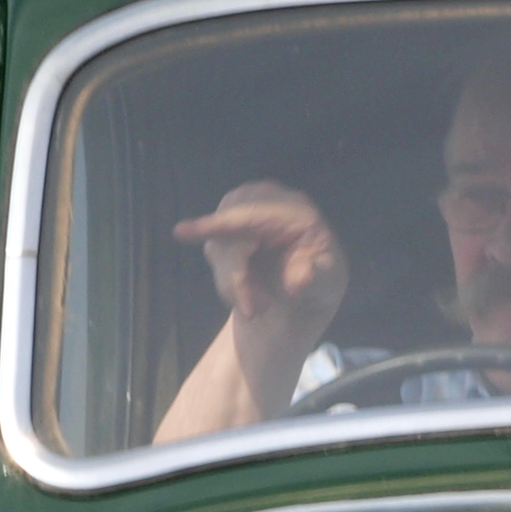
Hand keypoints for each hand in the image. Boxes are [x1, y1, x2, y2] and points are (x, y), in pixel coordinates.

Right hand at [175, 181, 346, 349]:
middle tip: (251, 310)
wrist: (303, 295)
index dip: (220, 223)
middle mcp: (268, 201)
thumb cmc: (319, 283)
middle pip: (228, 228)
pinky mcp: (227, 227)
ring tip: (258, 307)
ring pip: (218, 244)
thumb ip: (318, 279)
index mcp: (297, 209)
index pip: (252, 213)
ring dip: (233, 283)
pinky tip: (247, 295)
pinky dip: (229, 283)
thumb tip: (301, 276)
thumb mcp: (328, 285)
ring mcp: (244, 211)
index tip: (182, 232)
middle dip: (234, 274)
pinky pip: (215, 253)